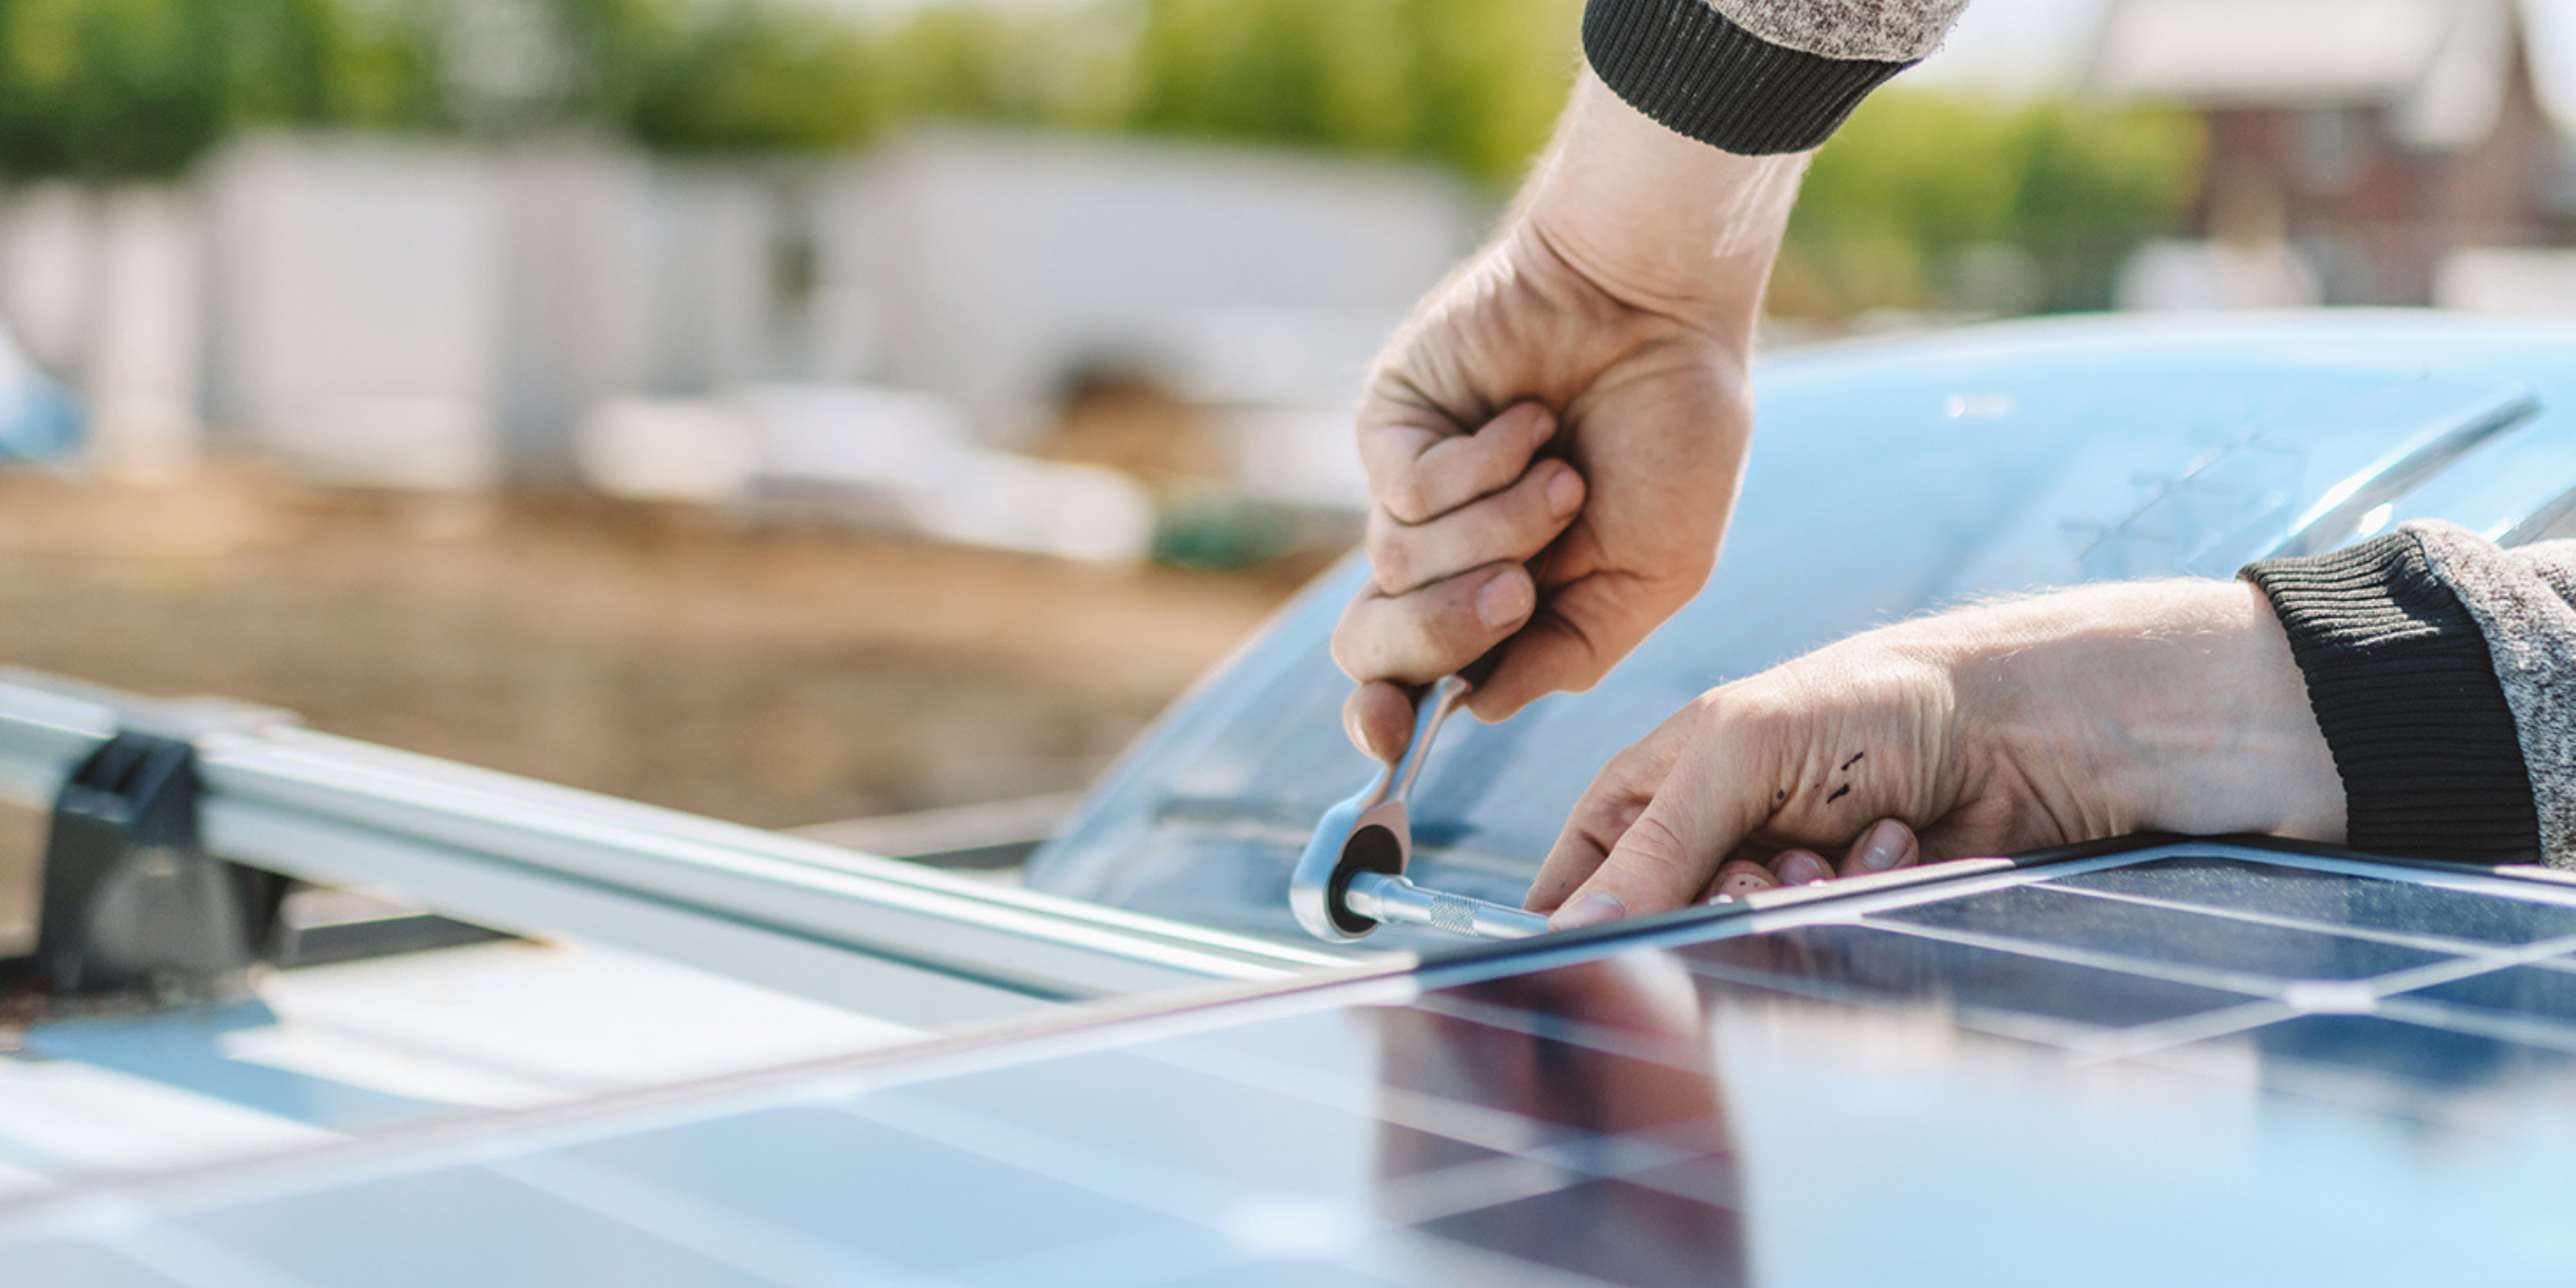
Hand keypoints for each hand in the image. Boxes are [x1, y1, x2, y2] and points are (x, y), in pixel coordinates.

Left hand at [1332, 72, 1808, 760]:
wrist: (1663, 310)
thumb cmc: (1674, 433)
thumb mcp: (1655, 573)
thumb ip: (1573, 651)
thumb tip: (1481, 708)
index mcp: (1495, 600)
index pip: (1406, 680)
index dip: (1382, 718)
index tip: (1389, 741)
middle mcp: (1441, 553)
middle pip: (1372, 642)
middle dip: (1443, 633)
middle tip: (1518, 594)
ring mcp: (1409, 488)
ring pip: (1399, 565)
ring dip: (1501, 531)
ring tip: (1565, 478)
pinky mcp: (1393, 426)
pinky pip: (1408, 490)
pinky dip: (1485, 468)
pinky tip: (1532, 424)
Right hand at [1527, 579, 2346, 927]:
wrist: (2031, 727)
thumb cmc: (1877, 700)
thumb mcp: (1742, 748)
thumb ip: (1655, 843)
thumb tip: (1573, 930)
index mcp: (1660, 782)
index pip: (1581, 869)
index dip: (1588, 908)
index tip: (1605, 941)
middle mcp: (1715, 836)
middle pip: (1663, 922)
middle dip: (1716, 903)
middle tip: (1768, 868)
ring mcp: (1786, 880)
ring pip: (1747, 947)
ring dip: (1796, 905)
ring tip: (1845, 849)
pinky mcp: (1854, 916)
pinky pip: (1823, 952)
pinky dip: (1860, 904)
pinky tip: (1900, 851)